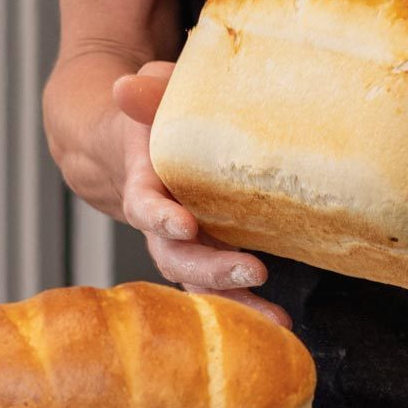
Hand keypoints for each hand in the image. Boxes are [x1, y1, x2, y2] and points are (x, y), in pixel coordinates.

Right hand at [113, 61, 291, 326]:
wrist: (137, 151)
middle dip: (212, 268)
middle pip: (176, 257)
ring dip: (236, 300)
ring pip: (201, 282)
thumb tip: (128, 85)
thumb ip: (146, 93)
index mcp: (144, 186)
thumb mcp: (151, 99)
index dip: (159, 217)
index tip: (183, 223)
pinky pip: (225, 286)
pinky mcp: (210, 252)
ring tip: (276, 320)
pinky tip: (280, 323)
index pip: (144, 206)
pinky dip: (249, 304)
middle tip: (253, 271)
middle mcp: (161, 226)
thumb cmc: (150, 123)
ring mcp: (185, 245)